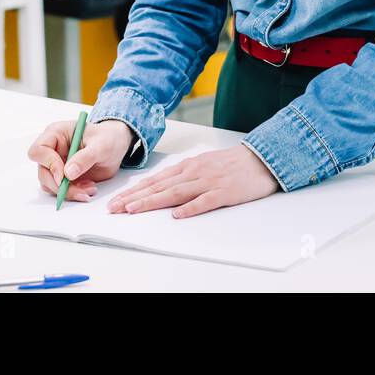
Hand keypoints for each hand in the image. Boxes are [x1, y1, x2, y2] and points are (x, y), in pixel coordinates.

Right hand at [27, 119, 133, 202]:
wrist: (115, 146)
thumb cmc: (108, 138)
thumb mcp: (101, 145)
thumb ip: (85, 158)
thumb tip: (68, 173)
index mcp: (56, 133)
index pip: (39, 150)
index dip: (49, 164)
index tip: (64, 176)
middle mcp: (52, 149)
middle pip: (42, 171)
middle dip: (59, 185)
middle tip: (80, 192)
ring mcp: (56, 163)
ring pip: (50, 184)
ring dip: (68, 191)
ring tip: (89, 189)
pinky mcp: (63, 176)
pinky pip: (60, 189)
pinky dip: (73, 193)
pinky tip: (88, 188)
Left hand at [107, 144, 279, 218]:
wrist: (259, 159)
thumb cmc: (229, 164)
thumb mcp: (201, 164)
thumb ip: (181, 175)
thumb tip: (158, 187)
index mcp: (187, 166)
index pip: (154, 180)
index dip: (134, 191)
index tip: (117, 200)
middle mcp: (193, 172)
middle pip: (159, 186)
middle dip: (134, 197)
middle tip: (115, 208)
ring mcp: (208, 182)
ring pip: (175, 193)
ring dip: (152, 201)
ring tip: (134, 210)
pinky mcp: (223, 192)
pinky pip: (204, 201)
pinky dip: (190, 208)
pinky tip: (177, 215)